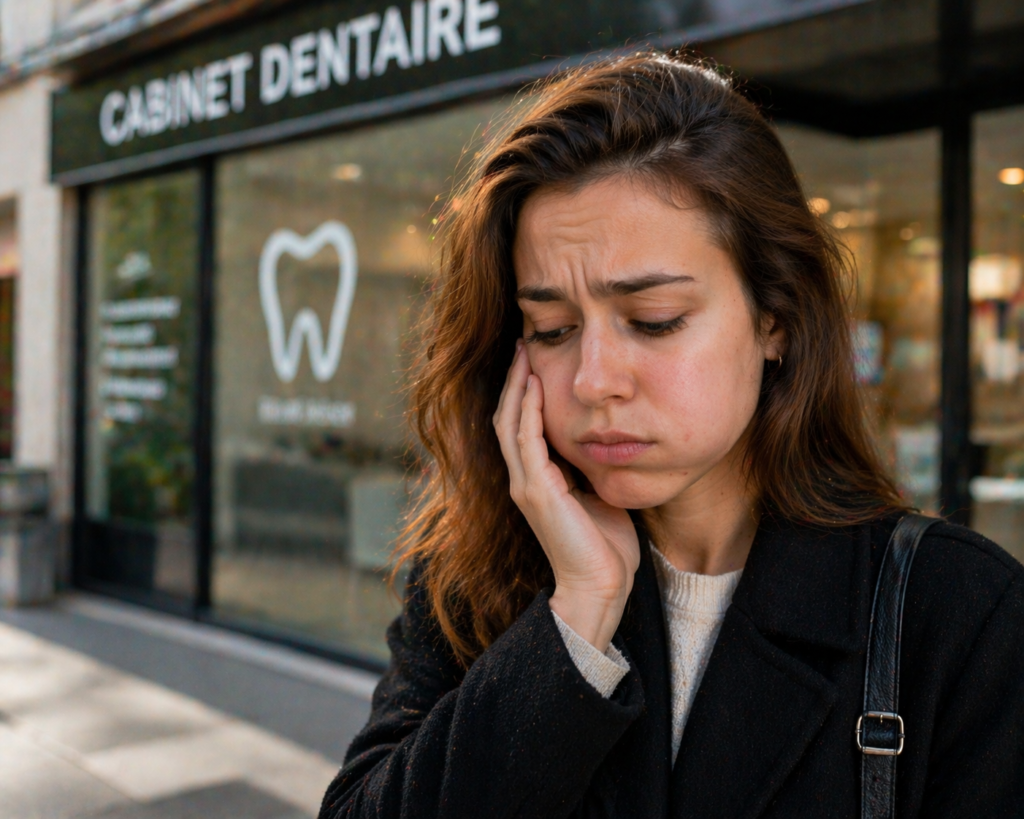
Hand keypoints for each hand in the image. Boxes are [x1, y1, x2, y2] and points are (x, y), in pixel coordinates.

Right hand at [493, 340, 639, 652]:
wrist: (600, 586)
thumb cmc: (605, 544)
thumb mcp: (596, 493)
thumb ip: (589, 465)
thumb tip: (606, 436)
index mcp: (536, 479)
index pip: (519, 424)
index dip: (522, 390)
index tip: (533, 356)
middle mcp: (523, 479)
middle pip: (506, 416)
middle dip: (513, 378)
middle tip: (521, 342)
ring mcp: (526, 485)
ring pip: (509, 423)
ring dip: (515, 386)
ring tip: (523, 352)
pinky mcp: (536, 492)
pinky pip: (526, 441)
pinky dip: (527, 410)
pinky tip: (533, 385)